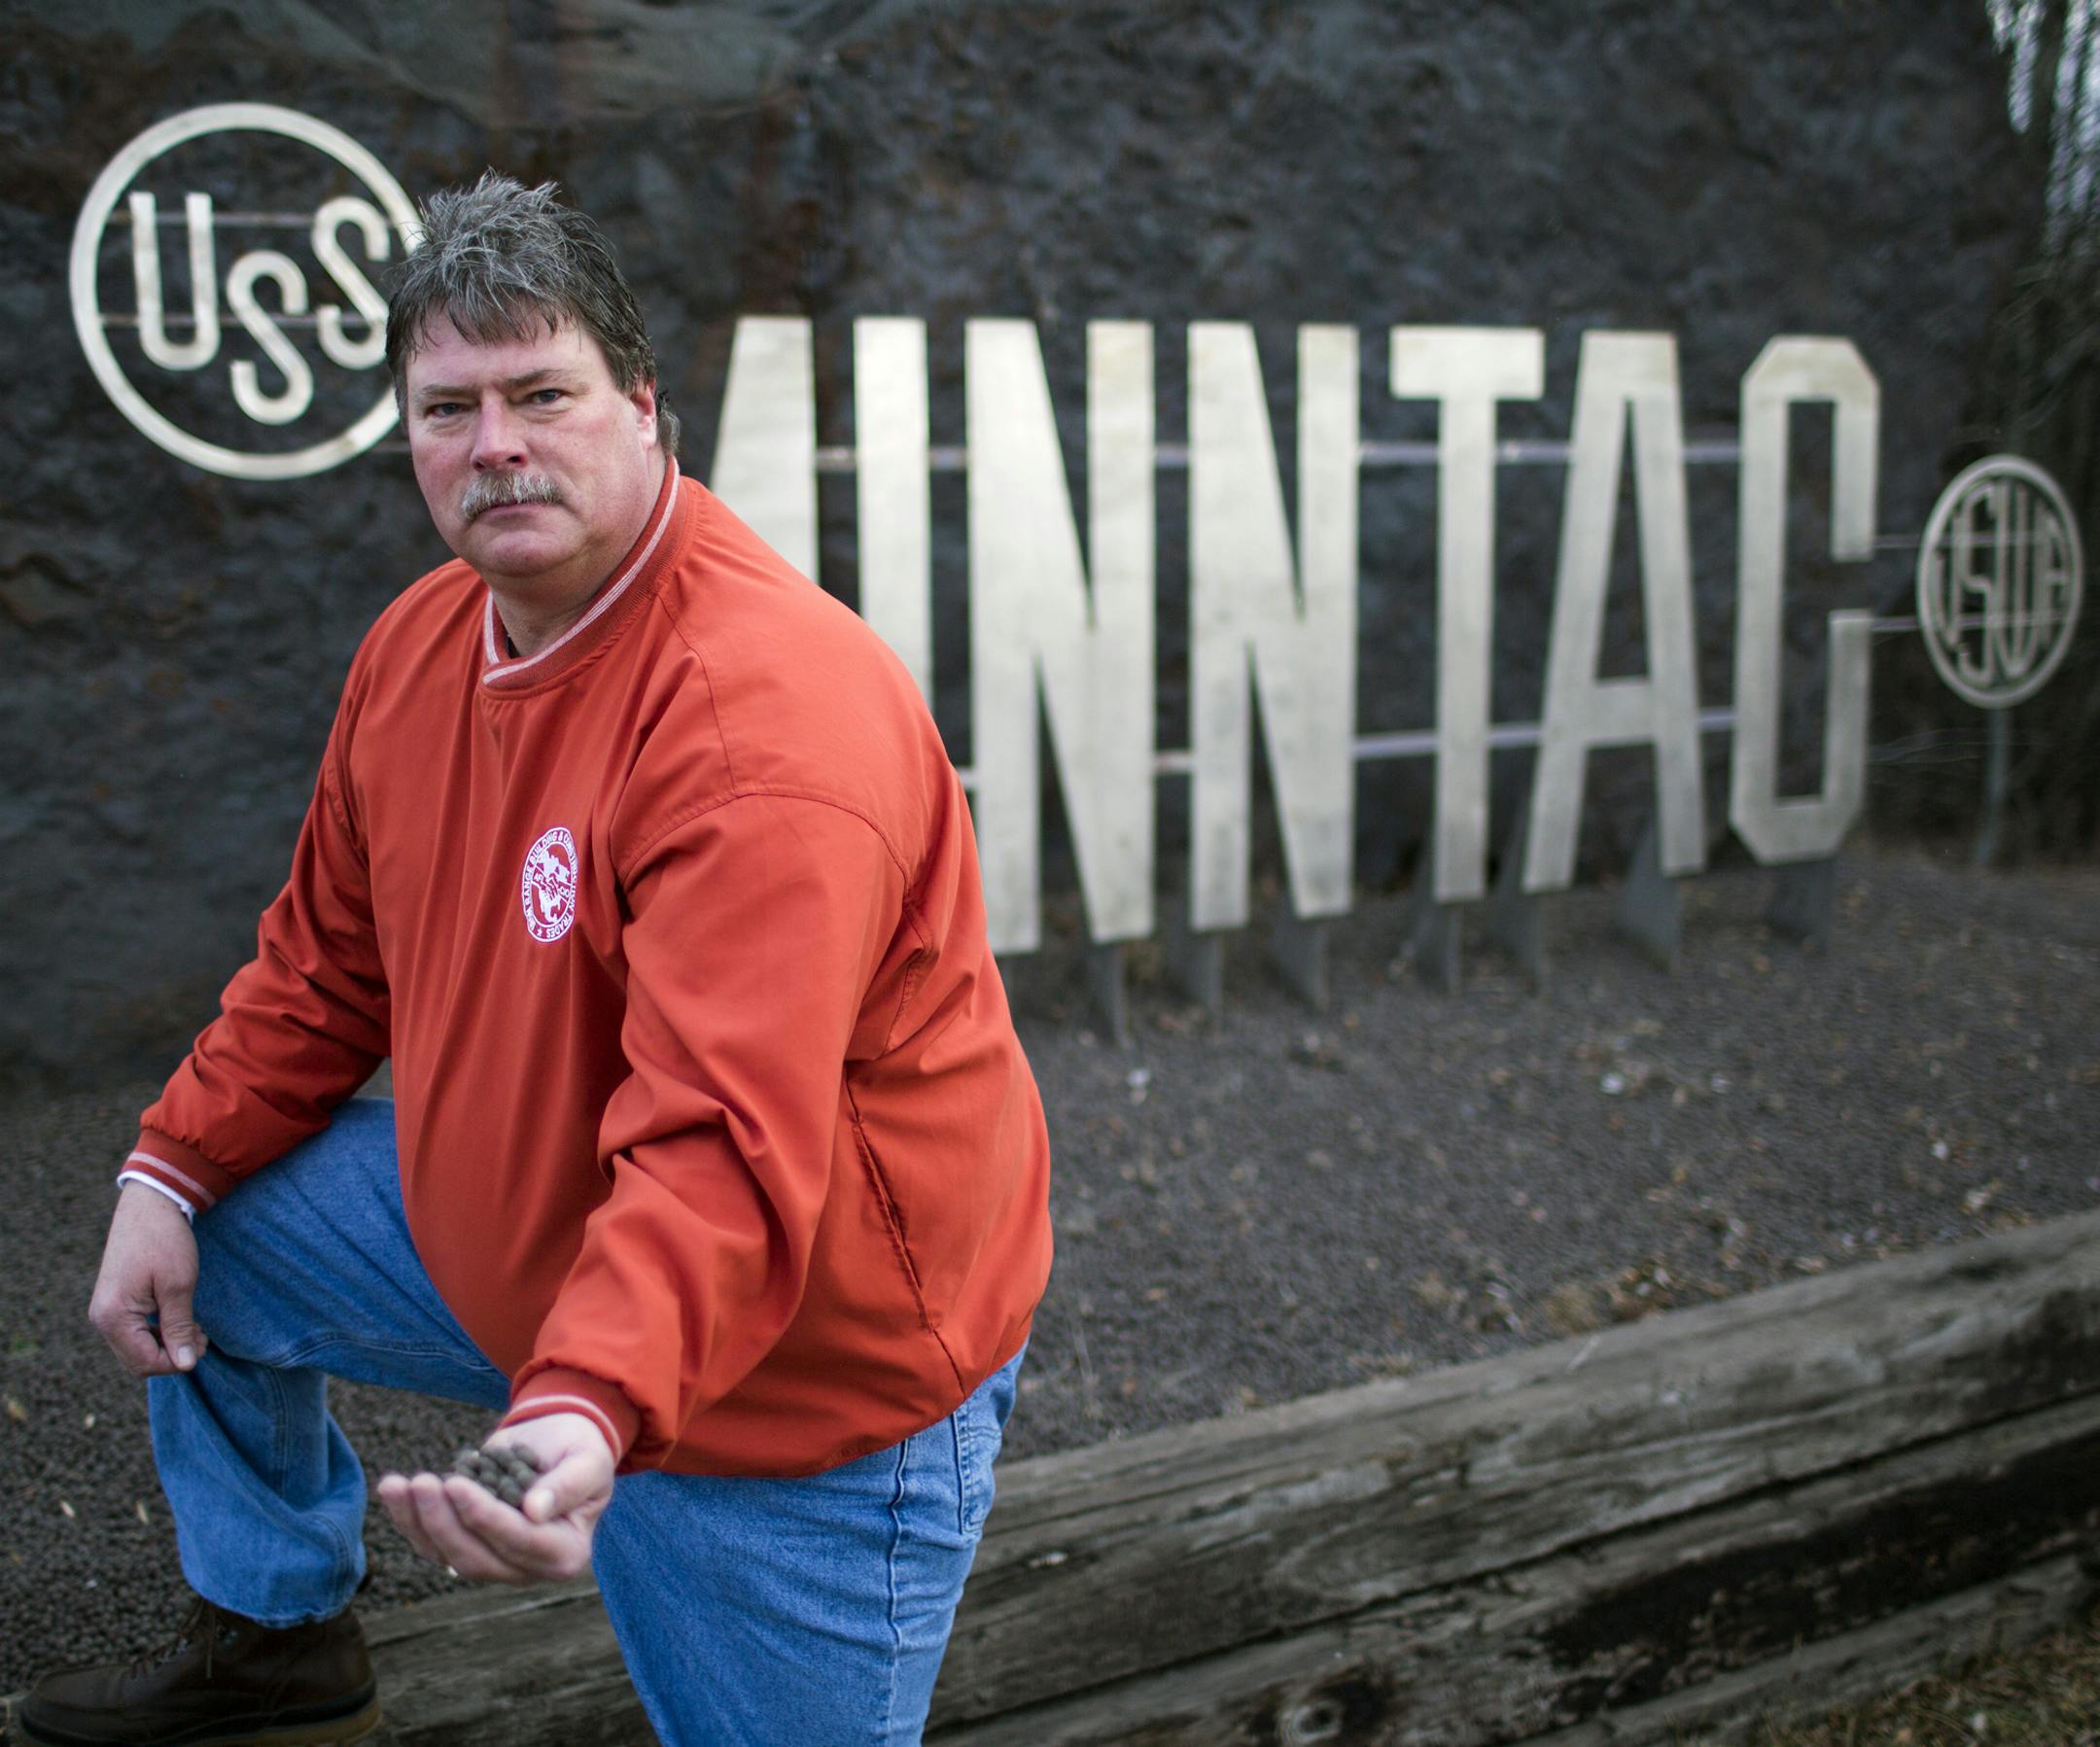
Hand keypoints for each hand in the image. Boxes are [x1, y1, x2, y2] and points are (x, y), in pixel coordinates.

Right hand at [88, 1182, 207, 1377]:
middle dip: (171, 1355)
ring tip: (194, 1327)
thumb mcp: (178, 1285)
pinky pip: (134, 1333)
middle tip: (201, 1336)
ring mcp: (105, 1311)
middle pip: (138, 1361)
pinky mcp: (114, 1303)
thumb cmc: (165, 1241)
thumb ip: (179, 1327)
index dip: (176, 1361)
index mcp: (113, 1317)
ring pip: (136, 1348)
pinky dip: (157, 1333)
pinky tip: (179, 1319)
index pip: (145, 1362)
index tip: (202, 1343)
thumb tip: (185, 1364)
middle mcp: (102, 1319)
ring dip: (166, 1344)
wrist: (149, 1205)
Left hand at [377, 1412, 613, 1584]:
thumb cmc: (580, 1450)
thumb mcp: (588, 1460)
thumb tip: (534, 1511)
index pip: (521, 1541)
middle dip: (443, 1522)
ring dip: (418, 1521)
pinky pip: (432, 1544)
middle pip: (477, 1558)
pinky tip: (393, 1489)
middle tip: (423, 1481)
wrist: (557, 1444)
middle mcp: (528, 1569)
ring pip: (448, 1555)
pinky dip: (408, 1519)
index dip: (486, 1517)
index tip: (456, 1485)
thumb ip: (567, 1486)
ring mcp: (494, 1564)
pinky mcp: (466, 1549)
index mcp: (566, 1553)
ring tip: (398, 1483)